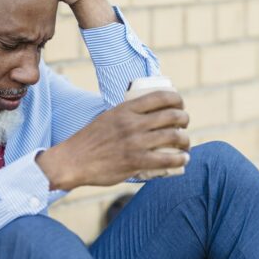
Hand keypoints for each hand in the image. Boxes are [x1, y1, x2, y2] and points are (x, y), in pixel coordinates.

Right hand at [36, 91, 190, 190]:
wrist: (73, 161)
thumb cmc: (90, 141)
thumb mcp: (107, 118)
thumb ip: (125, 116)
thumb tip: (144, 116)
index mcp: (125, 109)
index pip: (160, 96)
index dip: (177, 99)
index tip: (180, 105)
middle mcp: (132, 123)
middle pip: (172, 116)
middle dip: (185, 119)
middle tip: (184, 125)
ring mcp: (135, 142)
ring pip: (173, 136)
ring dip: (185, 140)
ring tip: (185, 145)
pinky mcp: (135, 162)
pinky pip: (167, 159)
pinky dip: (180, 159)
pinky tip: (183, 159)